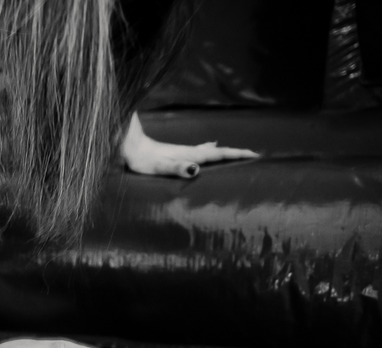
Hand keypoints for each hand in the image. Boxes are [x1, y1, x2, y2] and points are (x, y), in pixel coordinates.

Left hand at [120, 113, 257, 178]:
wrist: (127, 146)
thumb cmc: (141, 160)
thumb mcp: (159, 167)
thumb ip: (177, 168)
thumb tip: (196, 170)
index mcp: (190, 155)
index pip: (218, 155)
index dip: (236, 154)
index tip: (255, 153)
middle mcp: (189, 152)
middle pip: (217, 152)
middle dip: (235, 153)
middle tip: (253, 154)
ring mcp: (182, 151)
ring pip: (209, 150)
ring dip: (224, 151)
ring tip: (236, 151)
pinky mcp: (175, 152)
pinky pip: (199, 150)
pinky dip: (209, 149)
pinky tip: (209, 145)